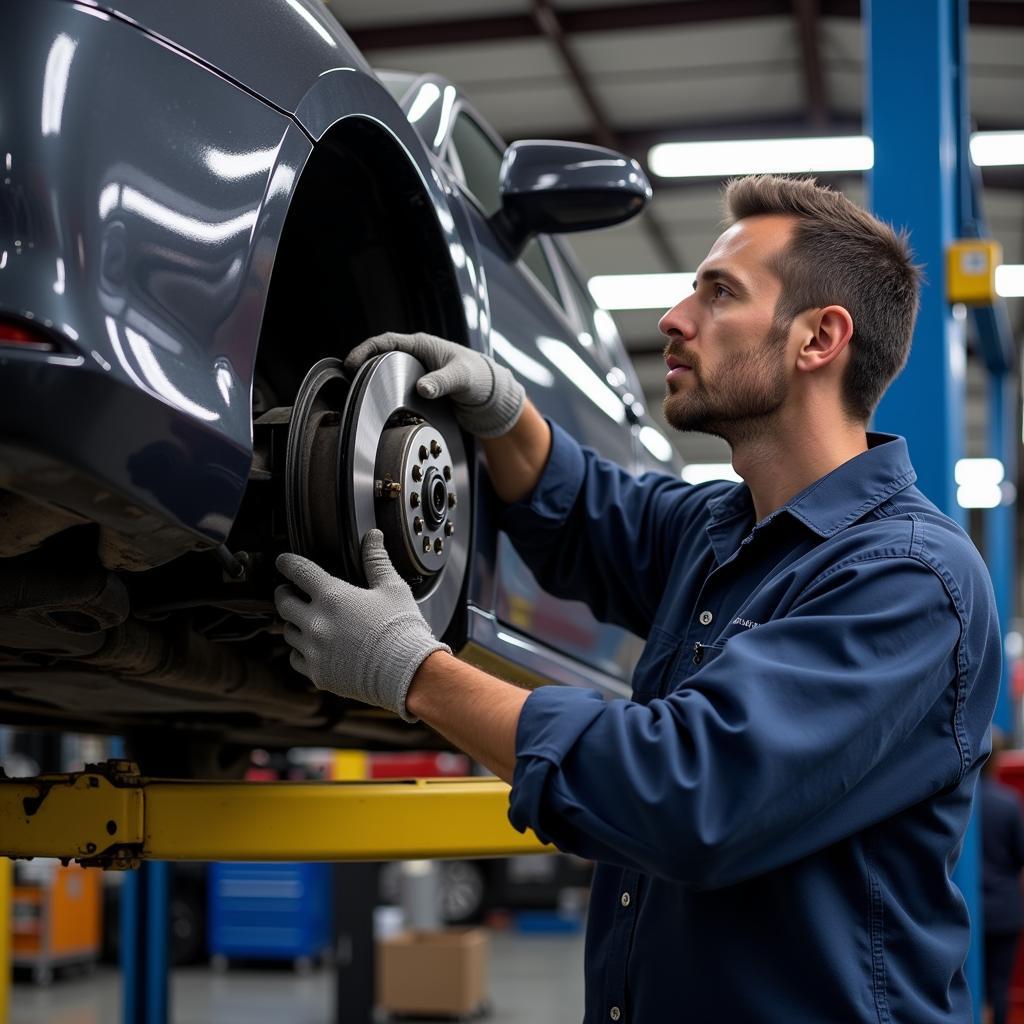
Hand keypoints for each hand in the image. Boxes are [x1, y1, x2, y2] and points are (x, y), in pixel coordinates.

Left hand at [274, 530, 450, 721]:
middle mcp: (317, 622)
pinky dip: (301, 651)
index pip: (298, 571)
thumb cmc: (402, 629)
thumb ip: (377, 560)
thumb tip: (373, 536)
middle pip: (283, 602)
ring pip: (288, 631)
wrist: (408, 673)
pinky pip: (295, 658)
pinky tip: (315, 647)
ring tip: (309, 621)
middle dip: (285, 593)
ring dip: (295, 623)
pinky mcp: (317, 673)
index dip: (287, 563)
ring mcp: (314, 650)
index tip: (283, 561)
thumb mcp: (393, 589)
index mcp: (333, 597)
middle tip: (291, 592)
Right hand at [344, 331, 524, 437]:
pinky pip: (396, 385)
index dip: (365, 350)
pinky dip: (384, 391)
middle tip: (347, 381)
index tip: (350, 363)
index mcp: (422, 345)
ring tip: (356, 393)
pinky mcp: (417, 385)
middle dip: (362, 366)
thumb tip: (423, 389)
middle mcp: (416, 355)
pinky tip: (377, 403)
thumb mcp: (460, 378)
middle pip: (381, 356)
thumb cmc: (478, 377)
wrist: (489, 393)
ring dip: (371, 380)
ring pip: (386, 372)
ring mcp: (416, 370)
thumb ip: (442, 382)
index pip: (386, 341)